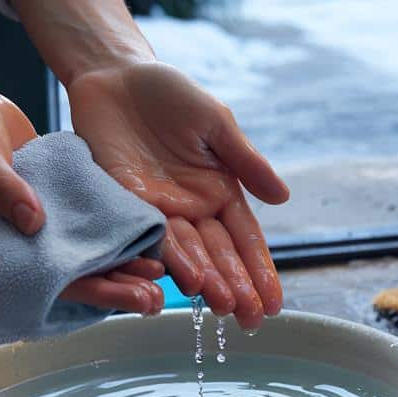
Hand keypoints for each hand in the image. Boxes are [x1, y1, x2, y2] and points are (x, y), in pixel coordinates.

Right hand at [0, 0, 163, 315]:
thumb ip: (1, 186)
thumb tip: (33, 222)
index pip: (45, 280)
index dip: (86, 290)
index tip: (121, 296)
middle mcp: (23, 240)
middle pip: (75, 275)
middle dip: (115, 289)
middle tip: (154, 300)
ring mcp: (44, 221)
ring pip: (88, 253)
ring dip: (123, 266)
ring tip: (160, 276)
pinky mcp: (61, 199)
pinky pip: (93, 223)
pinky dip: (119, 233)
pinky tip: (150, 238)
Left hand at [66, 61, 288, 329]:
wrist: (115, 75)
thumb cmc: (169, 95)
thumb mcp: (216, 123)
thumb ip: (246, 161)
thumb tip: (283, 198)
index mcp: (219, 192)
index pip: (245, 241)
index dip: (261, 272)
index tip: (274, 305)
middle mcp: (191, 210)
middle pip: (219, 256)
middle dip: (236, 288)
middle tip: (250, 320)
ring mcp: (157, 211)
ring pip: (187, 254)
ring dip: (207, 281)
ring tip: (224, 307)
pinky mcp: (123, 204)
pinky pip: (147, 236)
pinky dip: (167, 258)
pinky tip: (184, 280)